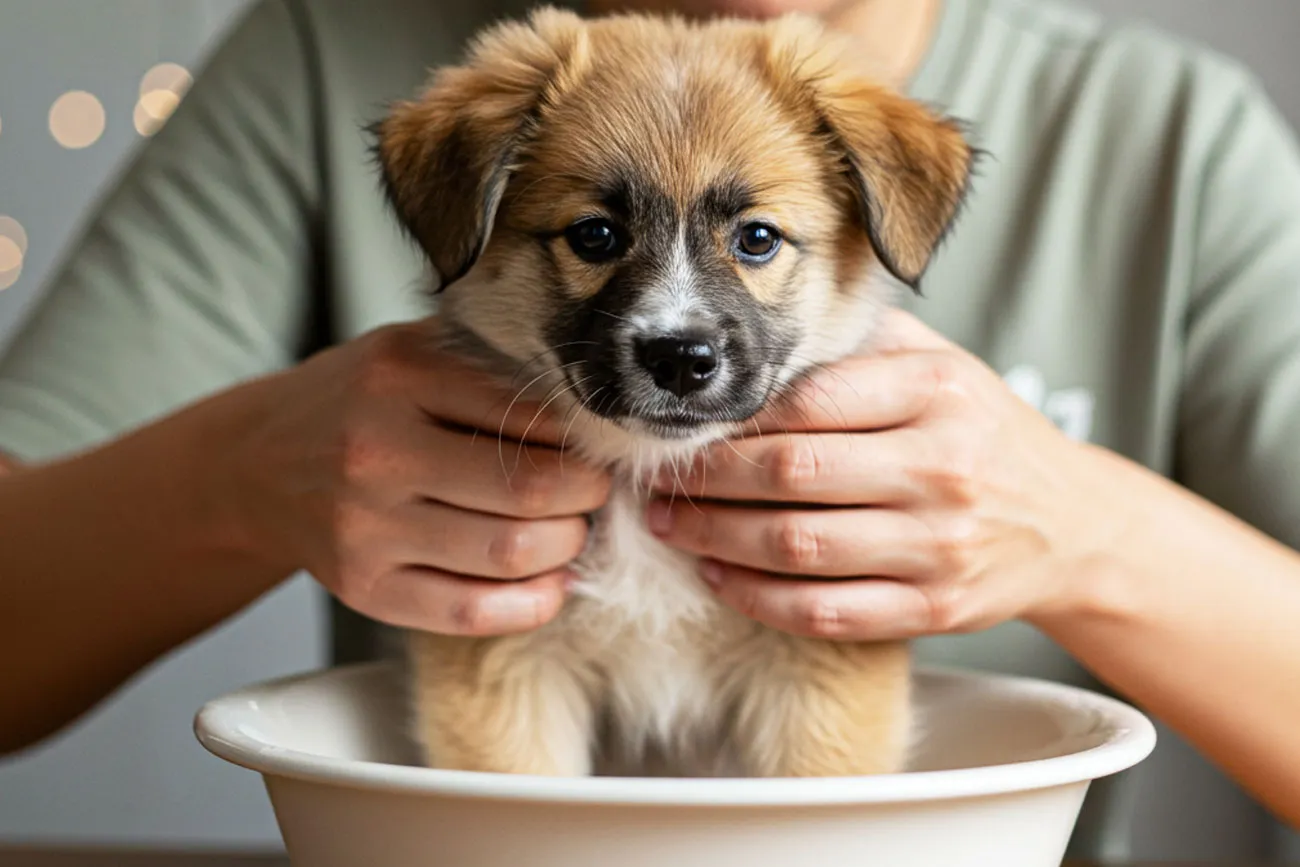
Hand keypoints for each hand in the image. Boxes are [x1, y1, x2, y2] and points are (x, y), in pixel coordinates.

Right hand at [227, 320, 610, 635]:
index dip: (585, 439)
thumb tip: (594, 400)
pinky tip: (550, 583)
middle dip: (586, 497)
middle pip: (529, 490)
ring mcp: (365, 527)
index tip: (600, 447)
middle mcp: (376, 451)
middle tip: (594, 492)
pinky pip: (470, 610)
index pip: (530, 415)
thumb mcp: (409, 351)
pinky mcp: (362, 587)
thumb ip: (489, 362)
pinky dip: (531, 603)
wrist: (255, 463)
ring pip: (509, 552)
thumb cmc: (355, 402)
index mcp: (399, 377)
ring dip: (567, 548)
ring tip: (571, 531)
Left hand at [645, 309, 1122, 640]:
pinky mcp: (936, 608)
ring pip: (800, 547)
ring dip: (717, 540)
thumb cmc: (984, 434)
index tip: (687, 425)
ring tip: (671, 527)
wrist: (1071, 524)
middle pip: (793, 474)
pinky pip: (828, 611)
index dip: (733, 418)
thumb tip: (758, 335)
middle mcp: (944, 468)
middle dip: (709, 482)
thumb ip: (864, 343)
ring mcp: (941, 545)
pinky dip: (760, 599)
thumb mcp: (945, 366)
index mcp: (939, 394)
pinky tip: (719, 577)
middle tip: (656, 484)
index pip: (810, 401)